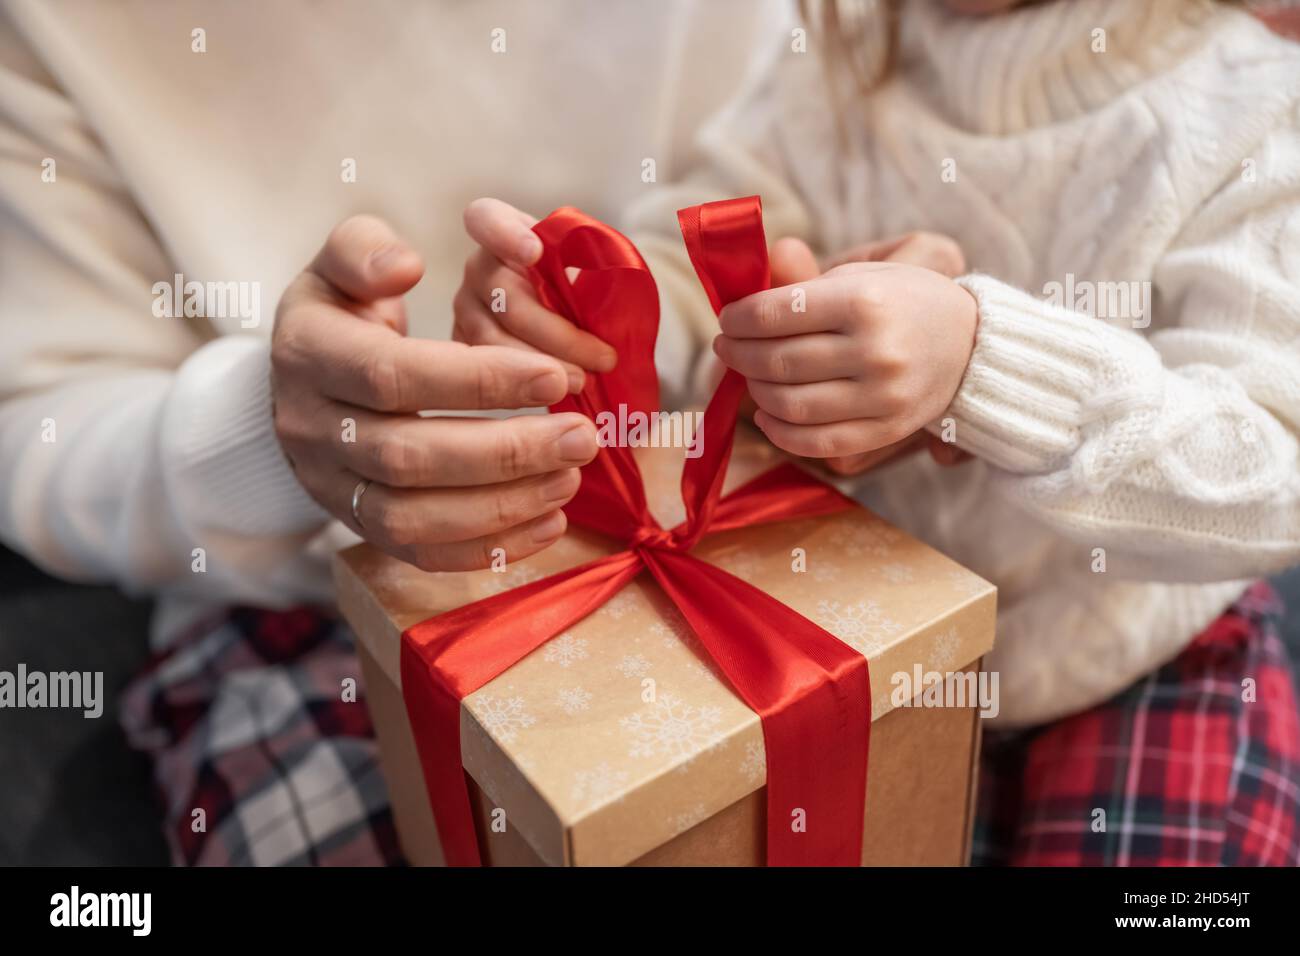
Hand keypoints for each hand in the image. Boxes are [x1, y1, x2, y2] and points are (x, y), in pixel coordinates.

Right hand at [271, 215, 598, 570]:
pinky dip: (488, 549)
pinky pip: (421, 554)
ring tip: (570, 478)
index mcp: (309, 355)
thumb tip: (406, 266)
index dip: (479, 382)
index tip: (555, 377)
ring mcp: (333, 488)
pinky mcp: (360, 527)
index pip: (393, 376)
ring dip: (502, 506)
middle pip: (409, 457)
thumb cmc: (342, 314)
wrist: (300, 386)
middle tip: (582, 436)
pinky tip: (548, 522)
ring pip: (413, 519)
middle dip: (506, 452)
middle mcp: (311, 430)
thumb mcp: (340, 263)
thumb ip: (367, 249)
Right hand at [453, 198, 616, 379]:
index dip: (504, 233)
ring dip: (544, 367)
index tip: (535, 253)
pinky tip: (557, 396)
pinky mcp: (466, 354)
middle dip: (555, 332)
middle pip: (504, 297)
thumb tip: (611, 314)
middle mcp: (479, 270)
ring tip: (584, 382)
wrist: (574, 325)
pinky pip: (487, 377)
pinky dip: (525, 390)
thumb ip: (596, 275)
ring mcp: (468, 312)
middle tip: (600, 358)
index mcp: (505, 234)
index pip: (486, 219)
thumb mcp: (596, 272)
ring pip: (492, 343)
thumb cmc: (587, 289)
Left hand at [716, 233, 977, 463]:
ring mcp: (881, 396)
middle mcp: (874, 350)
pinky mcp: (885, 430)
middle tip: (727, 346)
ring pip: (790, 404)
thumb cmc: (903, 301)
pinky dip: (779, 431)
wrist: (972, 345)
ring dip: (756, 391)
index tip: (728, 318)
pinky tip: (767, 414)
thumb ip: (802, 282)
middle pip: (778, 361)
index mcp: (865, 301)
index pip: (777, 313)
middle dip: (739, 354)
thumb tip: (748, 287)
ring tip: (750, 375)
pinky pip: (816, 442)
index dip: (739, 319)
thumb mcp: (861, 275)